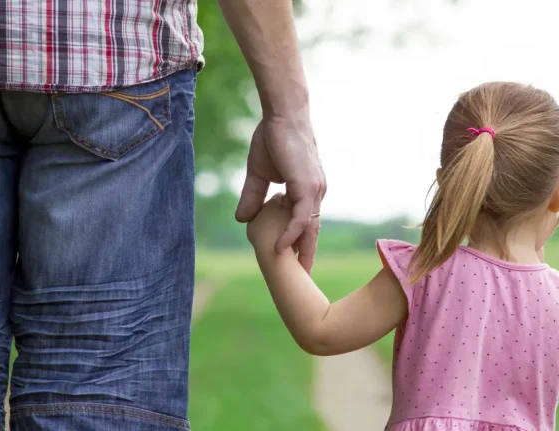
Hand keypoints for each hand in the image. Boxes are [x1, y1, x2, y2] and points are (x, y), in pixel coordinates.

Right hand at [235, 113, 326, 272]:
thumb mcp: (259, 174)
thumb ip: (253, 196)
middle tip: (303, 277)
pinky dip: (292, 234)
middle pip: (311, 231)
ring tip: (296, 272)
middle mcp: (315, 194)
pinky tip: (282, 248)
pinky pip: (301, 217)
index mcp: (307, 191)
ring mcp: (314, 190)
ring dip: (301, 250)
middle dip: (307, 254)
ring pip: (308, 228)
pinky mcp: (307, 186)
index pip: (305, 223)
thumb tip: (243, 219)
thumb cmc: (273, 138)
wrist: (282, 115)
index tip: (296, 261)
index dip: (300, 242)